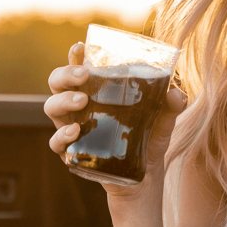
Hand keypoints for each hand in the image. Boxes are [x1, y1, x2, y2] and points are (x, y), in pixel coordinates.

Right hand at [44, 40, 186, 200]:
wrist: (145, 178)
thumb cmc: (149, 139)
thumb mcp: (164, 121)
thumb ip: (171, 105)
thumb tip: (176, 93)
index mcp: (96, 91)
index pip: (79, 67)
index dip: (75, 55)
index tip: (80, 47)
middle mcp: (78, 106)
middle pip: (56, 82)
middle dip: (65, 74)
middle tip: (84, 75)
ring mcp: (72, 128)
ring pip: (51, 107)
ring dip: (63, 100)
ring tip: (82, 100)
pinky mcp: (72, 152)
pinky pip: (56, 142)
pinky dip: (62, 136)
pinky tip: (75, 132)